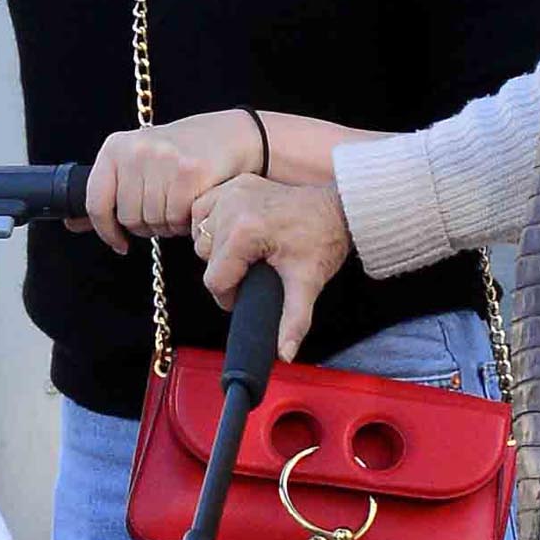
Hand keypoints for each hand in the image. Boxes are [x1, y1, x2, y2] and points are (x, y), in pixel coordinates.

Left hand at [80, 109, 262, 255]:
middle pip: (128, 218)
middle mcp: (136, 150)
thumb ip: (107, 195)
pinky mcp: (189, 173)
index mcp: (115, 147)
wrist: (230, 135)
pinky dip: (186, 221)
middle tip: (164, 210)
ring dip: (168, 224)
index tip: (119, 243)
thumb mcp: (137, 165)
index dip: (106, 231)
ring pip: (153, 222)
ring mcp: (163, 160)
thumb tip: (71, 223)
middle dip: (147, 225)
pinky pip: (177, 219)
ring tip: (180, 204)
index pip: (96, 202)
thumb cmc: (180, 154)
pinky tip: (193, 205)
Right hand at [193, 176, 349, 362]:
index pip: (214, 280)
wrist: (338, 209)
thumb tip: (285, 354)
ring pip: (201, 235)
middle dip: (226, 272)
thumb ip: (294, 321)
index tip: (249, 294)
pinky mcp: (233, 184)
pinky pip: (204, 210)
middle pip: (205, 258)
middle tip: (254, 271)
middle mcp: (232, 207)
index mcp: (245, 232)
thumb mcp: (307, 284)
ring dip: (218, 248)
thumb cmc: (323, 241)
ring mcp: (231, 192)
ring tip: (248, 252)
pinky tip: (234, 232)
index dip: (229, 296)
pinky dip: (212, 223)